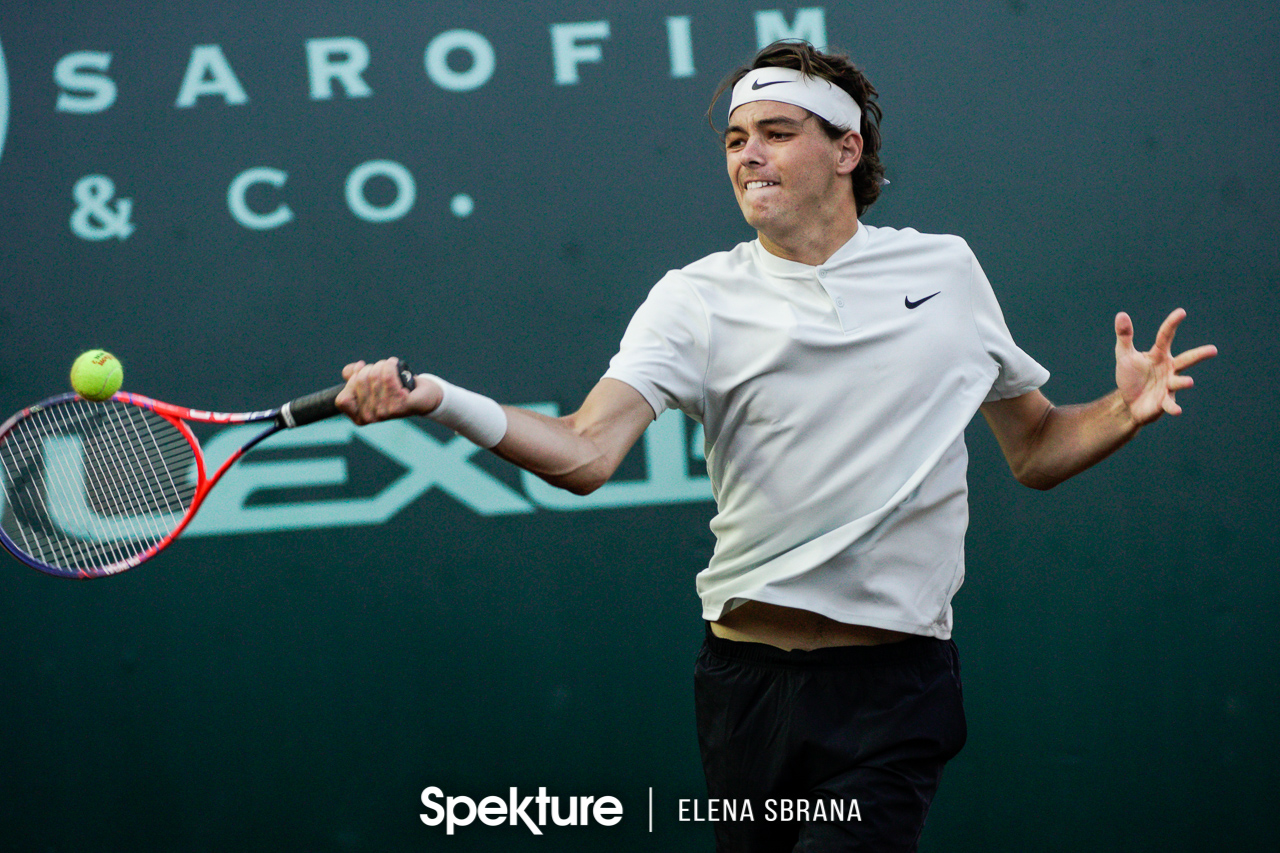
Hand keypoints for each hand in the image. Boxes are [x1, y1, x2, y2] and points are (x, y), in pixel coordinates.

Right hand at [335, 358, 443, 424]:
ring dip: (382, 365)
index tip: (361, 373)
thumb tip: (351, 371)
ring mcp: (386, 413)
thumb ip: (353, 376)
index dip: (351, 382)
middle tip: (381, 368)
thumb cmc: (394, 387)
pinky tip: (395, 364)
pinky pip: (388, 378)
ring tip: (390, 366)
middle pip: (359, 381)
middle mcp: (371, 418)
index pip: (342, 400)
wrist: (423, 393)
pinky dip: (391, 366)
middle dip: (370, 368)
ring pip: (374, 376)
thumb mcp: (370, 381)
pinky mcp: (401, 406)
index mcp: (360, 417)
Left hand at [1114, 308, 1216, 425]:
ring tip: (1189, 382)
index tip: (1181, 312)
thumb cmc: (1130, 376)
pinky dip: (1173, 407)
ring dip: (1184, 382)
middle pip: (1185, 360)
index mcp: (1159, 355)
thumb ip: (1124, 336)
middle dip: (1199, 355)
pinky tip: (1177, 411)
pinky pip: (1170, 404)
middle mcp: (1168, 368)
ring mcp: (1168, 385)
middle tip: (1213, 350)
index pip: (1166, 337)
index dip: (1172, 324)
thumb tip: (1121, 314)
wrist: (1128, 402)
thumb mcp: (1124, 355)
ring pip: (1180, 382)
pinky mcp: (1164, 402)